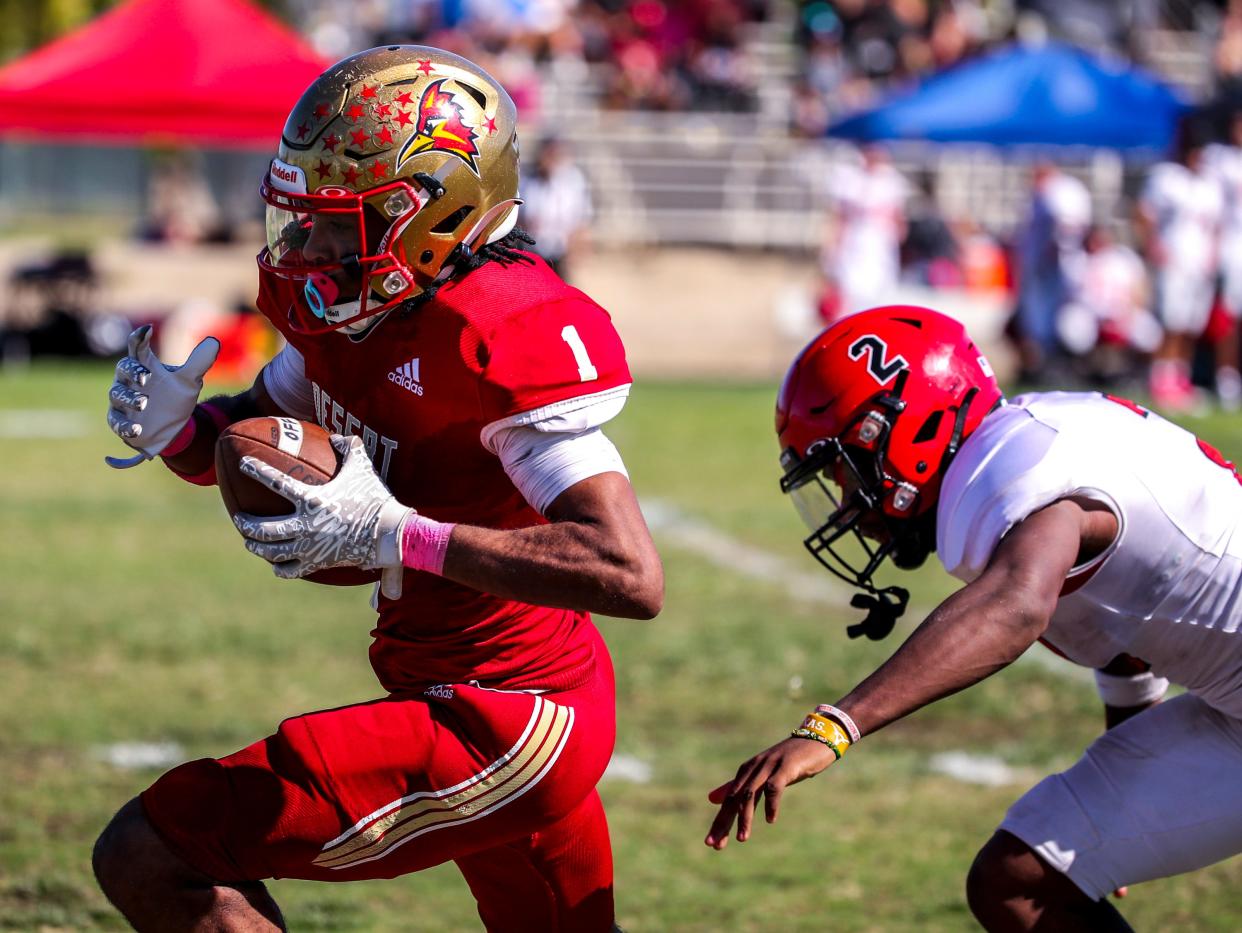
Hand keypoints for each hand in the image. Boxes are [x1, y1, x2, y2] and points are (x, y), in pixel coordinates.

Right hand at [105, 325, 218, 468]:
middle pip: (123, 368)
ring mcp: (122, 401)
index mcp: (145, 366)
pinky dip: (125, 426)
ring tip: (143, 403)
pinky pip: (116, 422)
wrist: (171, 428)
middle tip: (145, 377)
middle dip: (132, 371)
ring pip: (117, 394)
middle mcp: (129, 380)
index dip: (139, 338)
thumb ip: (199, 362)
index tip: (146, 330)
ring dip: (129, 398)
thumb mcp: (189, 381)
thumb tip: (214, 342)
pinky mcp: (119, 421)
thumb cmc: (175, 398)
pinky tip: (136, 429)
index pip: (138, 348)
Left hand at [232, 435, 412, 598]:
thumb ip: (349, 448)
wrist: (390, 534)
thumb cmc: (376, 499)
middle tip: (238, 518)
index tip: (243, 464)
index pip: (276, 482)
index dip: (257, 470)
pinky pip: (291, 570)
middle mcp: (306, 525)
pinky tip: (275, 564)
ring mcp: (310, 547)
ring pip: (272, 551)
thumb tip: (337, 437)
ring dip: (256, 546)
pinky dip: (279, 568)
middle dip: (245, 523)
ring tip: (249, 541)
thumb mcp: (363, 468)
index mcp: (312, 499)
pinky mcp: (318, 563)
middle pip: (263, 528)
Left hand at [704, 736, 837, 849]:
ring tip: (742, 838)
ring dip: (745, 817)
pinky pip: (774, 787)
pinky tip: (770, 820)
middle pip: (734, 798)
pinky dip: (771, 804)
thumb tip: (711, 798)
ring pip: (750, 794)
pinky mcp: (786, 766)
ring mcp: (769, 766)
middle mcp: (754, 768)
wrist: (816, 740)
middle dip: (724, 822)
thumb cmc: (789, 761)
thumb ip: (738, 786)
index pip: (728, 799)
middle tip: (715, 845)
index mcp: (747, 771)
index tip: (711, 843)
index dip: (720, 822)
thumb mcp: (762, 774)